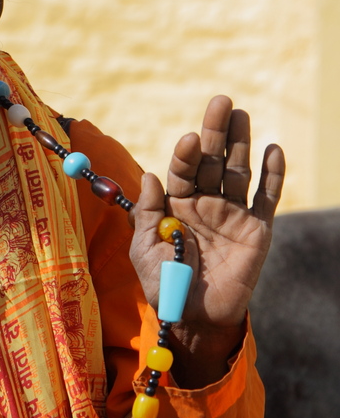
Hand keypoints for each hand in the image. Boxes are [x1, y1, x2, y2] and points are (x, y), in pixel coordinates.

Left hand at [130, 96, 285, 385]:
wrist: (193, 317)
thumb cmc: (164, 282)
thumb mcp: (144, 247)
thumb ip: (147, 212)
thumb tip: (149, 175)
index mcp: (177, 202)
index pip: (183, 169)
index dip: (186, 154)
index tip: (190, 138)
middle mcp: (206, 202)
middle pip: (213, 160)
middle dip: (216, 131)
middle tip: (221, 100)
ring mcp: (233, 213)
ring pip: (239, 171)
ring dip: (242, 143)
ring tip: (241, 114)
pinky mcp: (257, 229)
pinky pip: (267, 197)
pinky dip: (272, 174)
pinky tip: (273, 150)